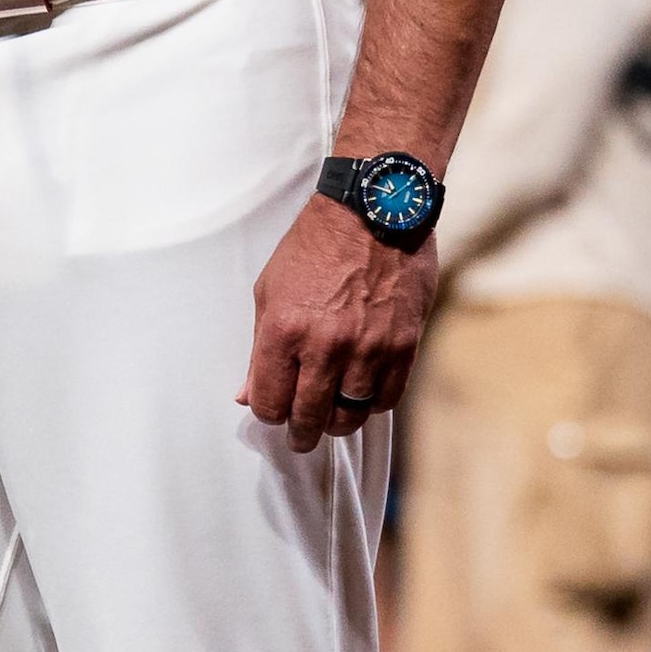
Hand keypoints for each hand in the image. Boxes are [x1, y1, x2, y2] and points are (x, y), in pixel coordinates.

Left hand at [238, 196, 437, 448]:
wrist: (374, 213)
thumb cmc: (313, 248)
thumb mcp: (269, 291)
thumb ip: (258, 348)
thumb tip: (247, 394)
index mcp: (283, 330)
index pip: (269, 400)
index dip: (268, 413)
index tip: (272, 412)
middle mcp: (325, 345)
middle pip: (309, 416)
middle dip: (300, 433)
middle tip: (301, 438)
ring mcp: (368, 348)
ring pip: (350, 414)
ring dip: (338, 421)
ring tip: (332, 418)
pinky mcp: (404, 345)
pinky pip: (386, 398)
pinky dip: (372, 405)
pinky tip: (362, 398)